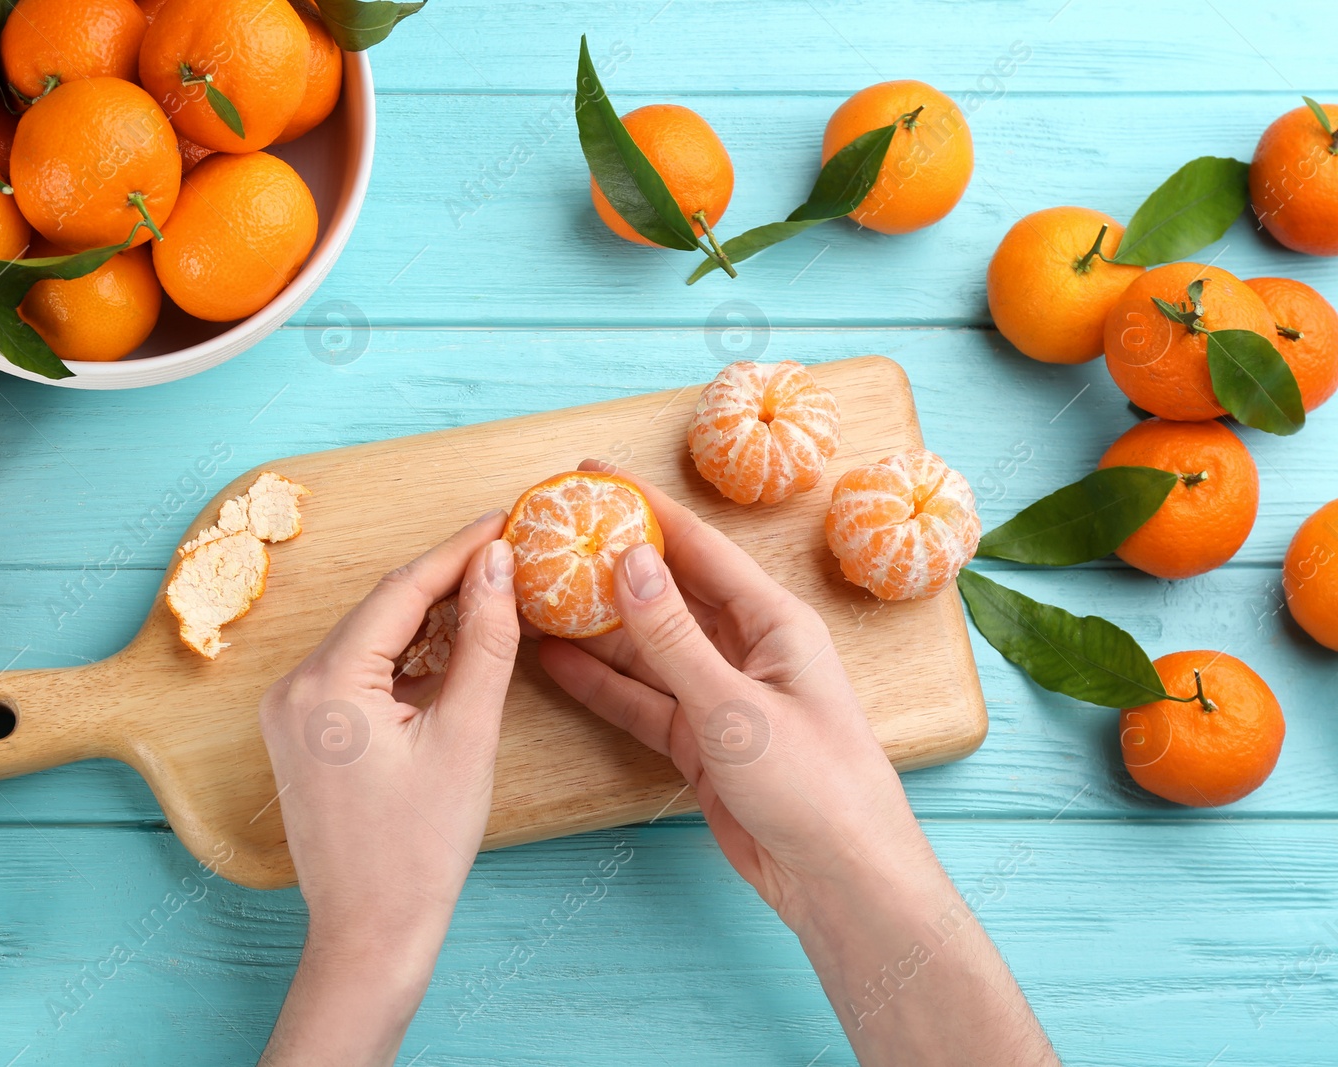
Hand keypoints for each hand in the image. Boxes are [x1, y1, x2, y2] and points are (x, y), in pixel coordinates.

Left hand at [258, 510, 518, 1066]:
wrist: (370, 935)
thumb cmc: (420, 849)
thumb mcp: (466, 735)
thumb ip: (484, 641)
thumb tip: (496, 565)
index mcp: (326, 682)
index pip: (402, 590)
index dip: (459, 551)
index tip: (505, 522)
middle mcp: (293, 686)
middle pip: (381, 609)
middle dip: (445, 580)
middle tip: (506, 554)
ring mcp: (290, 711)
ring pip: (370, 638)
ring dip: (426, 616)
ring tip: (489, 594)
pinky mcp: (300, 734)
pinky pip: (356, 671)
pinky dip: (403, 656)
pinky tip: (448, 648)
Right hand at [539, 460, 926, 930]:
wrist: (839, 879)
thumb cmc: (815, 786)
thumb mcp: (734, 707)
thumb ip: (675, 637)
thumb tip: (631, 561)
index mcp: (774, 622)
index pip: (698, 548)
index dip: (645, 508)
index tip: (592, 475)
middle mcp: (746, 648)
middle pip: (666, 593)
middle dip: (610, 564)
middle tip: (550, 533)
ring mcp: (721, 695)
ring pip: (646, 647)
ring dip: (595, 625)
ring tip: (535, 595)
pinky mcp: (701, 739)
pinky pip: (642, 698)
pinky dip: (601, 683)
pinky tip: (556, 660)